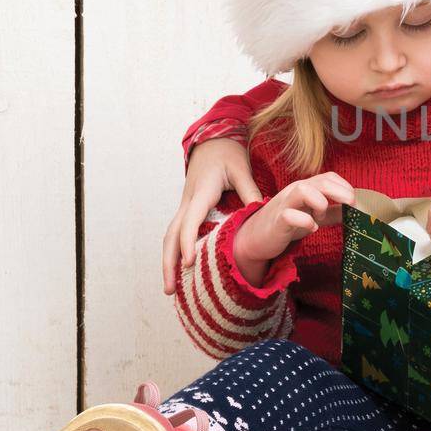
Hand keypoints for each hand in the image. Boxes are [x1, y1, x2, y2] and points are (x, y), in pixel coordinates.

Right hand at [163, 138, 262, 294]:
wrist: (212, 141)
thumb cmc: (228, 154)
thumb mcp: (241, 169)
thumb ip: (250, 191)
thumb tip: (262, 213)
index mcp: (201, 193)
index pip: (190, 221)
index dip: (187, 243)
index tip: (190, 264)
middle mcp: (188, 202)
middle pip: (171, 236)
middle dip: (169, 263)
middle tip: (170, 290)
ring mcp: (185, 206)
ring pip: (170, 237)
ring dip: (168, 262)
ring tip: (170, 289)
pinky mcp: (187, 209)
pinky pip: (176, 234)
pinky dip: (174, 253)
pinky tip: (179, 271)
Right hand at [232, 172, 354, 286]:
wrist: (256, 238)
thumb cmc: (286, 223)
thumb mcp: (313, 215)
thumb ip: (332, 212)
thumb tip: (354, 211)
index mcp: (306, 188)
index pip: (328, 177)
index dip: (345, 186)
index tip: (356, 202)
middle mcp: (295, 192)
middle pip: (320, 181)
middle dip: (340, 191)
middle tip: (352, 204)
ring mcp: (285, 204)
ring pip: (303, 190)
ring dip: (319, 202)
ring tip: (322, 216)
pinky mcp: (276, 220)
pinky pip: (289, 215)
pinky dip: (304, 221)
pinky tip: (312, 228)